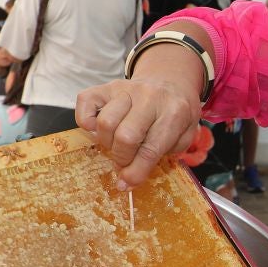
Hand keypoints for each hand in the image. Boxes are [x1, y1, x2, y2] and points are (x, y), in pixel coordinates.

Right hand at [75, 45, 204, 187]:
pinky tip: (98, 128)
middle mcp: (150, 97)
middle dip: (122, 158)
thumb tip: (127, 180)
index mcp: (174, 113)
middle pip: (125, 137)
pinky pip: (85, 102)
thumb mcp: (182, 137)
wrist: (170, 83)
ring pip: (105, 122)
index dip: (136, 172)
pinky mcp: (107, 86)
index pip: (150, 149)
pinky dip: (85, 120)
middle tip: (124, 162)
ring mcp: (127, 88)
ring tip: (116, 143)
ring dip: (106, 141)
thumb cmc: (175, 116)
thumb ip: (160, 157)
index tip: (126, 184)